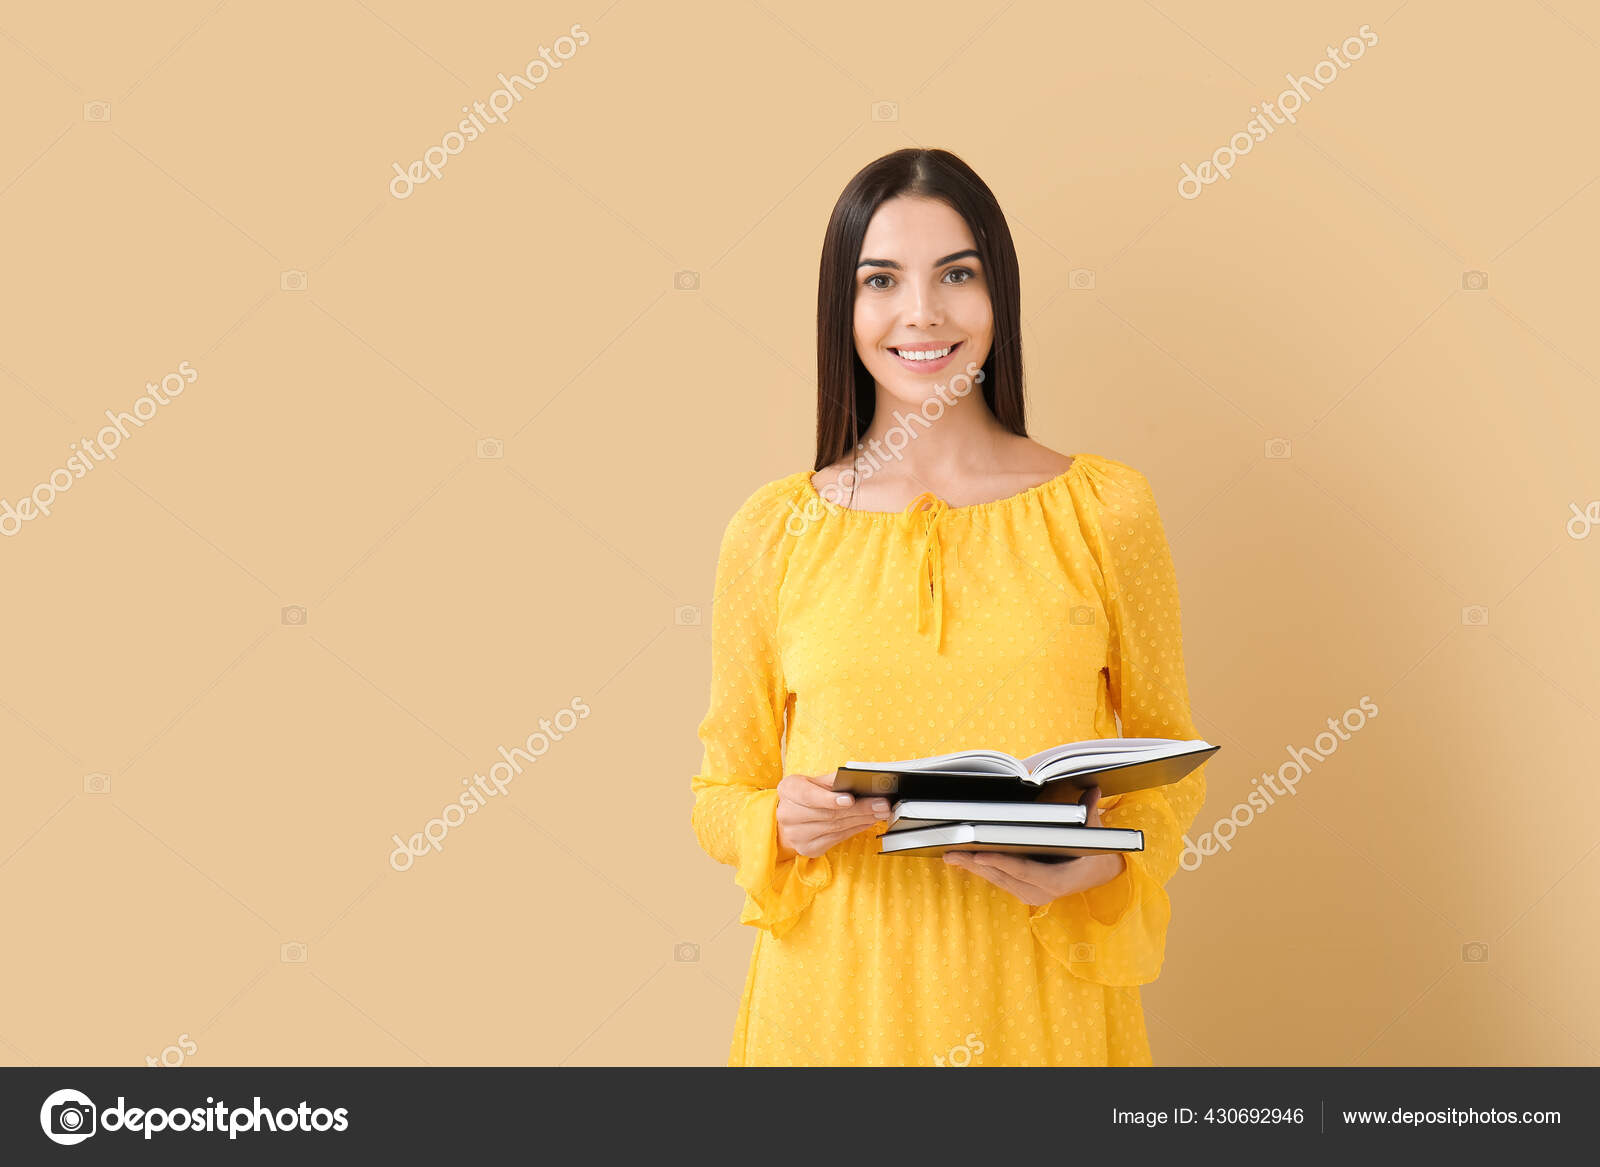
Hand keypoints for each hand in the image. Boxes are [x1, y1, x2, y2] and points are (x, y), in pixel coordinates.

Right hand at [774, 771, 891, 860]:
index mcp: (789, 790)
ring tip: (879, 812)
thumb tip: (859, 780)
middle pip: (829, 814)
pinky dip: (855, 829)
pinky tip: (868, 821)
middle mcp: (788, 814)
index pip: (809, 795)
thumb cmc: (806, 794)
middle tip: (880, 804)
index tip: (850, 799)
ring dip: (862, 819)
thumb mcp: (815, 781)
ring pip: (836, 827)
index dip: (830, 799)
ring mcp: (797, 835)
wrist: (790, 817)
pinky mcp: (808, 848)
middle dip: (859, 809)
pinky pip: (837, 838)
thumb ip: (833, 780)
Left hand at [943, 785, 1127, 905]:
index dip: (1000, 862)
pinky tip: (963, 859)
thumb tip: (1094, 789)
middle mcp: (1041, 892)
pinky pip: (999, 879)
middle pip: (1003, 876)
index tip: (978, 855)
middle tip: (951, 852)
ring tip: (950, 854)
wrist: (1100, 874)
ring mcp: (1031, 894)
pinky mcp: (1023, 891)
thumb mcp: (1095, 833)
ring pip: (996, 879)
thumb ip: (1090, 813)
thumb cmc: (1096, 851)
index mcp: (1058, 881)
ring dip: (972, 867)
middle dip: (975, 864)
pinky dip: (981, 869)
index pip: (1023, 870)